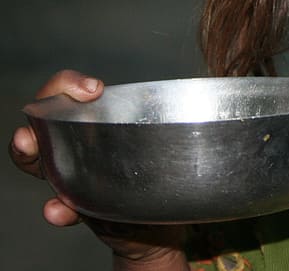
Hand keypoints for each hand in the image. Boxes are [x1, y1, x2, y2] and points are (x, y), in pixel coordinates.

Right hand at [9, 70, 189, 268]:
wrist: (162, 230)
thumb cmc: (167, 174)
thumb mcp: (173, 139)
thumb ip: (184, 118)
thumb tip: (230, 88)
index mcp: (99, 122)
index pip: (68, 92)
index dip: (68, 84)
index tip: (93, 87)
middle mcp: (78, 145)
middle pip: (44, 120)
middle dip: (39, 113)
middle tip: (47, 117)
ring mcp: (74, 175)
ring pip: (40, 158)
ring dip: (30, 151)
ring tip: (31, 145)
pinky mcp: (78, 207)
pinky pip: (60, 207)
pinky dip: (59, 209)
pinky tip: (60, 211)